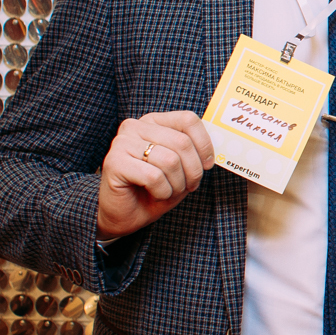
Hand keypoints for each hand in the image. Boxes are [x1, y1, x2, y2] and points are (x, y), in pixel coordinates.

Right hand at [97, 112, 215, 240]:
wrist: (125, 215)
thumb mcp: (182, 167)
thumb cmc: (155, 189)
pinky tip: (155, 194)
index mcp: (153, 121)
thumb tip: (221, 141)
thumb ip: (194, 150)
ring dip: (177, 184)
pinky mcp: (114, 162)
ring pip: (170, 160)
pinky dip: (162, 192)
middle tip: (188, 186)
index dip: (204, 145)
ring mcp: (122, 142)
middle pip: (182, 143)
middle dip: (192, 171)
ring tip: (168, 191)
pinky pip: (154, 176)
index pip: (188, 120)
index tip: (207, 165)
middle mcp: (135, 126)